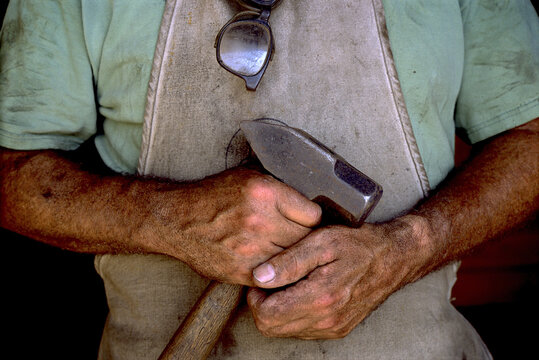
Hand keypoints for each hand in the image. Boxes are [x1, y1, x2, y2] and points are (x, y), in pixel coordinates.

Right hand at [147, 166, 321, 284]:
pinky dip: (277, 272)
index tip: (308, 222)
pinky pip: (275, 277)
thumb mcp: (248, 177)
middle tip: (302, 239)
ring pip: (293, 261)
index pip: (313, 214)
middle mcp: (260, 220)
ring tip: (288, 251)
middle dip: (307, 240)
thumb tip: (310, 205)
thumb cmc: (213, 196)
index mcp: (265, 192)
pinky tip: (272, 263)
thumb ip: (280, 190)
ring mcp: (251, 249)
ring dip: (293, 258)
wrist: (176, 220)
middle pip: (306, 240)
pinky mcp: (242, 271)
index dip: (313, 219)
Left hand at [247, 217, 432, 338]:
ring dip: (278, 311)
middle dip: (263, 306)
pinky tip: (301, 293)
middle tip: (271, 282)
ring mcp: (333, 327)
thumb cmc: (358, 245)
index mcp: (320, 297)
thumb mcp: (321, 241)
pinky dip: (294, 315)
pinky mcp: (337, 329)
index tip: (262, 278)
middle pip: (271, 328)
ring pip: (284, 331)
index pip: (267, 315)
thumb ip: (288, 261)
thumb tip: (259, 276)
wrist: (392, 258)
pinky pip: (302, 330)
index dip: (255, 296)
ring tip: (287, 284)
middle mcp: (326, 319)